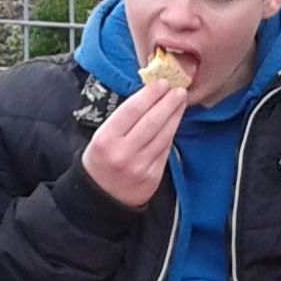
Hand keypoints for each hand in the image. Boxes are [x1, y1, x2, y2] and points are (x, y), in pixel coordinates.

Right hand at [81, 80, 189, 208]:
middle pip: (151, 122)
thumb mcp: (101, 137)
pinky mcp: (153, 177)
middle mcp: (123, 153)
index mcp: (106, 140)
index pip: (132, 111)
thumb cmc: (100, 161)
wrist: (101, 198)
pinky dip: (171, 133)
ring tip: (180, 101)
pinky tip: (175, 121)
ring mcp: (140, 166)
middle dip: (168, 102)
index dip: (150, 95)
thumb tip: (148, 98)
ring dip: (175, 115)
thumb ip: (122, 120)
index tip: (162, 83)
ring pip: (163, 135)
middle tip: (178, 90)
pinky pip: (165, 150)